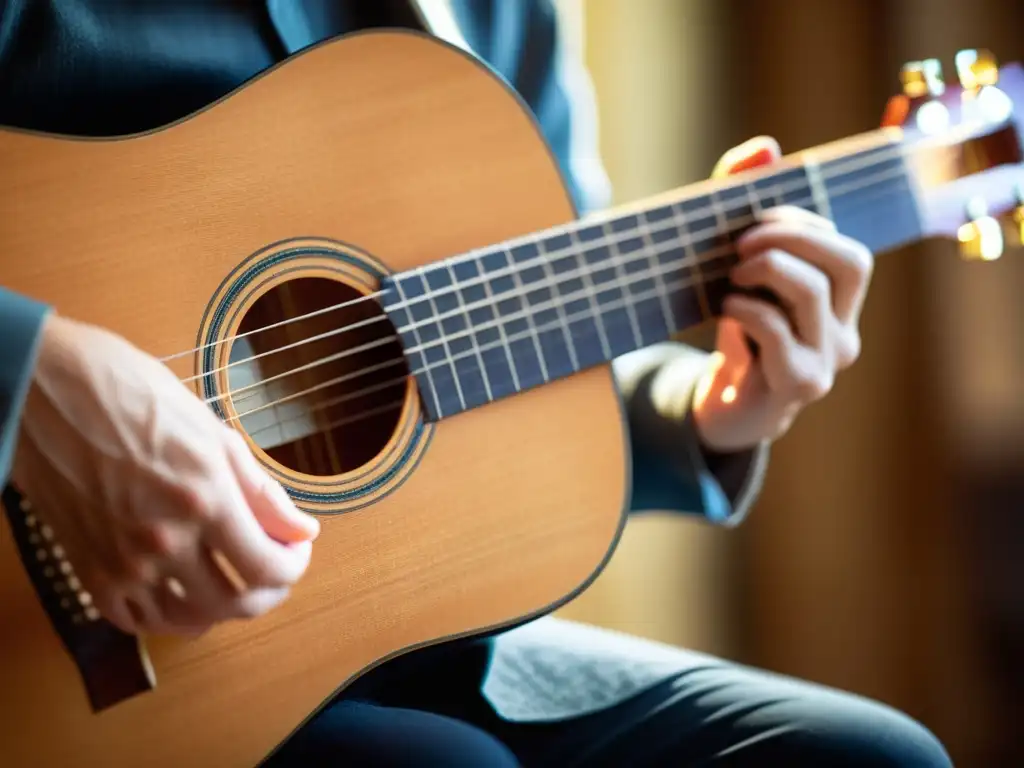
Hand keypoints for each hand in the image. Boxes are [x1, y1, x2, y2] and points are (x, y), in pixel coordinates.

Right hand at [11, 314, 319, 636]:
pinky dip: (170, 615)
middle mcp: (164, 540)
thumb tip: (302, 529)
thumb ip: (261, 492)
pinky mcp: (90, 571)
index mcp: (204, 499)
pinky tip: (185, 591)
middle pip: (236, 603)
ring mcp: (123, 562)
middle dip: (268, 592)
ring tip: (233, 582)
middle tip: (272, 568)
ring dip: (222, 609)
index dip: (293, 566)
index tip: (296, 549)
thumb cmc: (133, 396)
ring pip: (189, 620)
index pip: (269, 568)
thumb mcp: (212, 433)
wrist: (49, 389)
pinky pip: (138, 620)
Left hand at [692, 136, 873, 451]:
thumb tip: (765, 147)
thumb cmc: (734, 329)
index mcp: (841, 302)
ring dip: (763, 270)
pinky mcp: (797, 384)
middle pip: (849, 260)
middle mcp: (846, 331)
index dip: (800, 222)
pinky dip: (744, 308)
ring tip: (729, 278)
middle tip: (738, 244)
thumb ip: (745, 205)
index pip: (845, 245)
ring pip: (812, 291)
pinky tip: (725, 311)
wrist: (724, 408)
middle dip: (791, 238)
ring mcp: (827, 361)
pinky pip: (775, 329)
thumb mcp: (738, 268)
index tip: (750, 220)